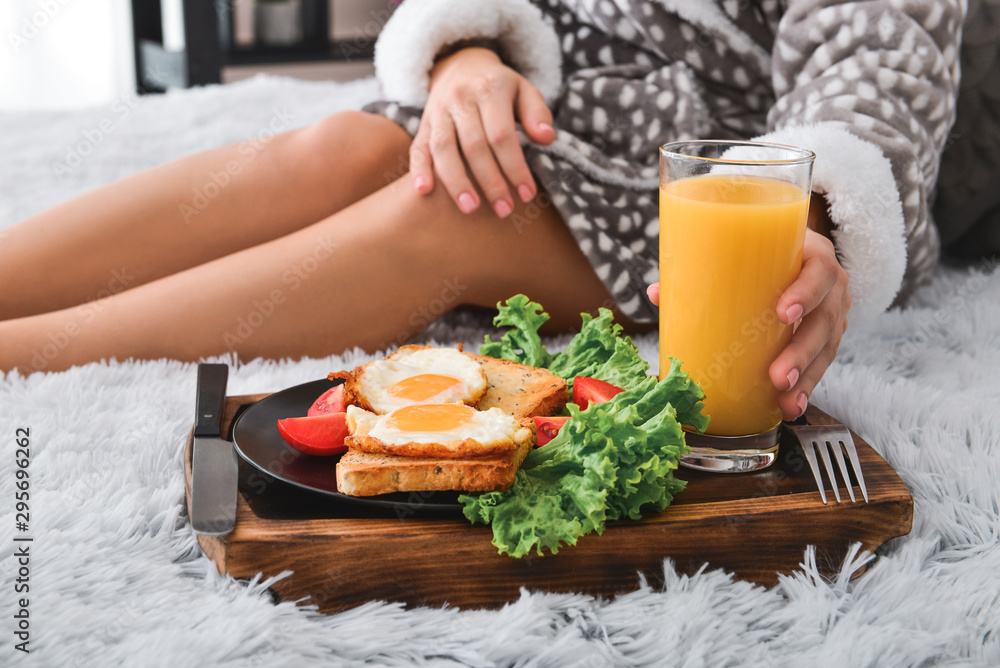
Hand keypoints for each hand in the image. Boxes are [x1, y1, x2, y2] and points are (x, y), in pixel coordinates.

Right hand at [410, 47, 555, 216]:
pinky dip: (419, 169)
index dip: (514, 167)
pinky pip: (418, 147)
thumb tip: (546, 138)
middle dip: (490, 181)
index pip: (502, 135)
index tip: (527, 193)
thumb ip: (537, 113)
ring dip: (456, 182)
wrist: (461, 64)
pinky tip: (423, 192)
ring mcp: (438, 111)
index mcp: (489, 89)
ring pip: (443, 148)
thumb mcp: (524, 90)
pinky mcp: (424, 123)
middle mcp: (460, 98)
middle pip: (474, 146)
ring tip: (470, 208)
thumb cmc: (500, 87)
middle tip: (504, 210)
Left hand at [645, 229, 850, 419]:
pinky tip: (791, 405)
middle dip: (802, 351)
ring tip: (785, 398)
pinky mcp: (826, 335)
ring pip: (826, 346)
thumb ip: (697, 271)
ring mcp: (832, 311)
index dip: (807, 291)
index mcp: (812, 255)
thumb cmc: (759, 253)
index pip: (821, 270)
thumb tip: (656, 293)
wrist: (787, 251)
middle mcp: (830, 285)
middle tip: (778, 376)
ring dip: (806, 376)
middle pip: (825, 318)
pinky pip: (821, 362)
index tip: (783, 313)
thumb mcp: (737, 253)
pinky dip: (805, 385)